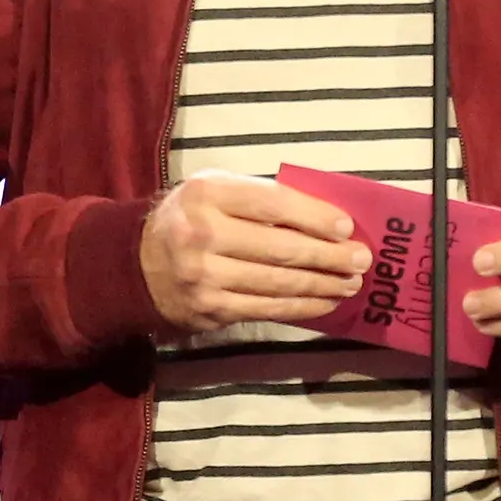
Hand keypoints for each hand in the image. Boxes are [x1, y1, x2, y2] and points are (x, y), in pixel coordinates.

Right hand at [141, 174, 370, 333]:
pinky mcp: (211, 309)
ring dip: (322, 285)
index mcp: (207, 195)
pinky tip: (325, 302)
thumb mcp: (213, 190)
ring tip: (351, 282)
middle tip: (361, 259)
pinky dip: (302, 307)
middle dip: (328, 256)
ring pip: (278, 283)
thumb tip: (323, 216)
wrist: (138, 265)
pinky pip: (267, 309)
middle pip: (280, 248)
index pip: (272, 205)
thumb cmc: (190, 219)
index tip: (346, 227)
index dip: (313, 217)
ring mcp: (205, 277)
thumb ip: (258, 197)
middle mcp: (202, 235)